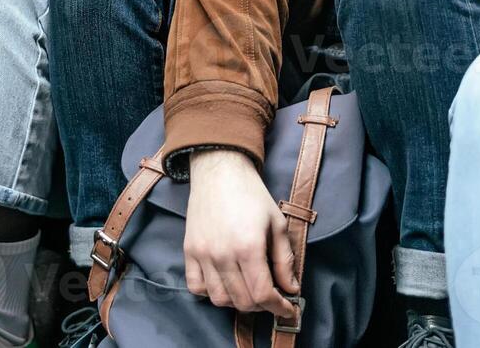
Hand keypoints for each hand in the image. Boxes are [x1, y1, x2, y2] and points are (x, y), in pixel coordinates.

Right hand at [184, 149, 298, 320]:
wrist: (220, 171)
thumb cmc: (252, 194)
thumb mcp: (277, 223)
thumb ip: (284, 260)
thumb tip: (290, 289)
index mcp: (248, 246)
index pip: (263, 294)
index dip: (279, 307)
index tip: (288, 309)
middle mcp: (223, 254)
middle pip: (243, 301)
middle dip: (262, 306)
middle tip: (272, 297)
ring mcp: (203, 254)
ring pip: (219, 299)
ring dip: (237, 301)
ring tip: (249, 290)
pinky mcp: (189, 251)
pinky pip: (196, 287)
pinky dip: (211, 293)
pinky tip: (224, 283)